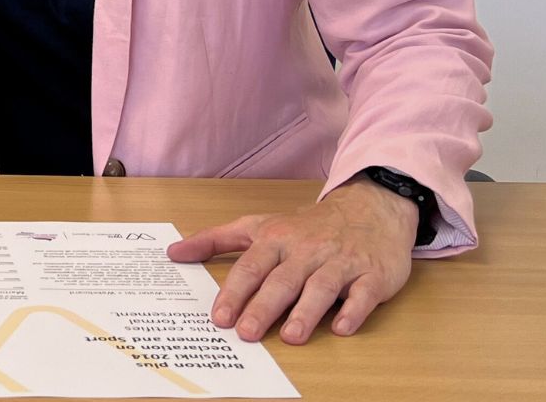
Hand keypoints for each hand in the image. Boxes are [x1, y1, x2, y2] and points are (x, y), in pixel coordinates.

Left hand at [166, 178, 417, 344]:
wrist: (369, 208)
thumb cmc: (306, 225)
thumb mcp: (258, 225)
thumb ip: (215, 240)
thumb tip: (173, 253)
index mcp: (277, 239)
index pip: (251, 267)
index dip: (235, 292)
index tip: (219, 318)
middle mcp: (307, 250)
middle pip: (282, 280)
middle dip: (264, 307)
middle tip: (246, 333)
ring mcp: (341, 262)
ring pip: (321, 287)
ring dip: (306, 312)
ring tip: (291, 337)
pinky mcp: (372, 274)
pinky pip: (363, 293)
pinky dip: (354, 310)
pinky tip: (342, 327)